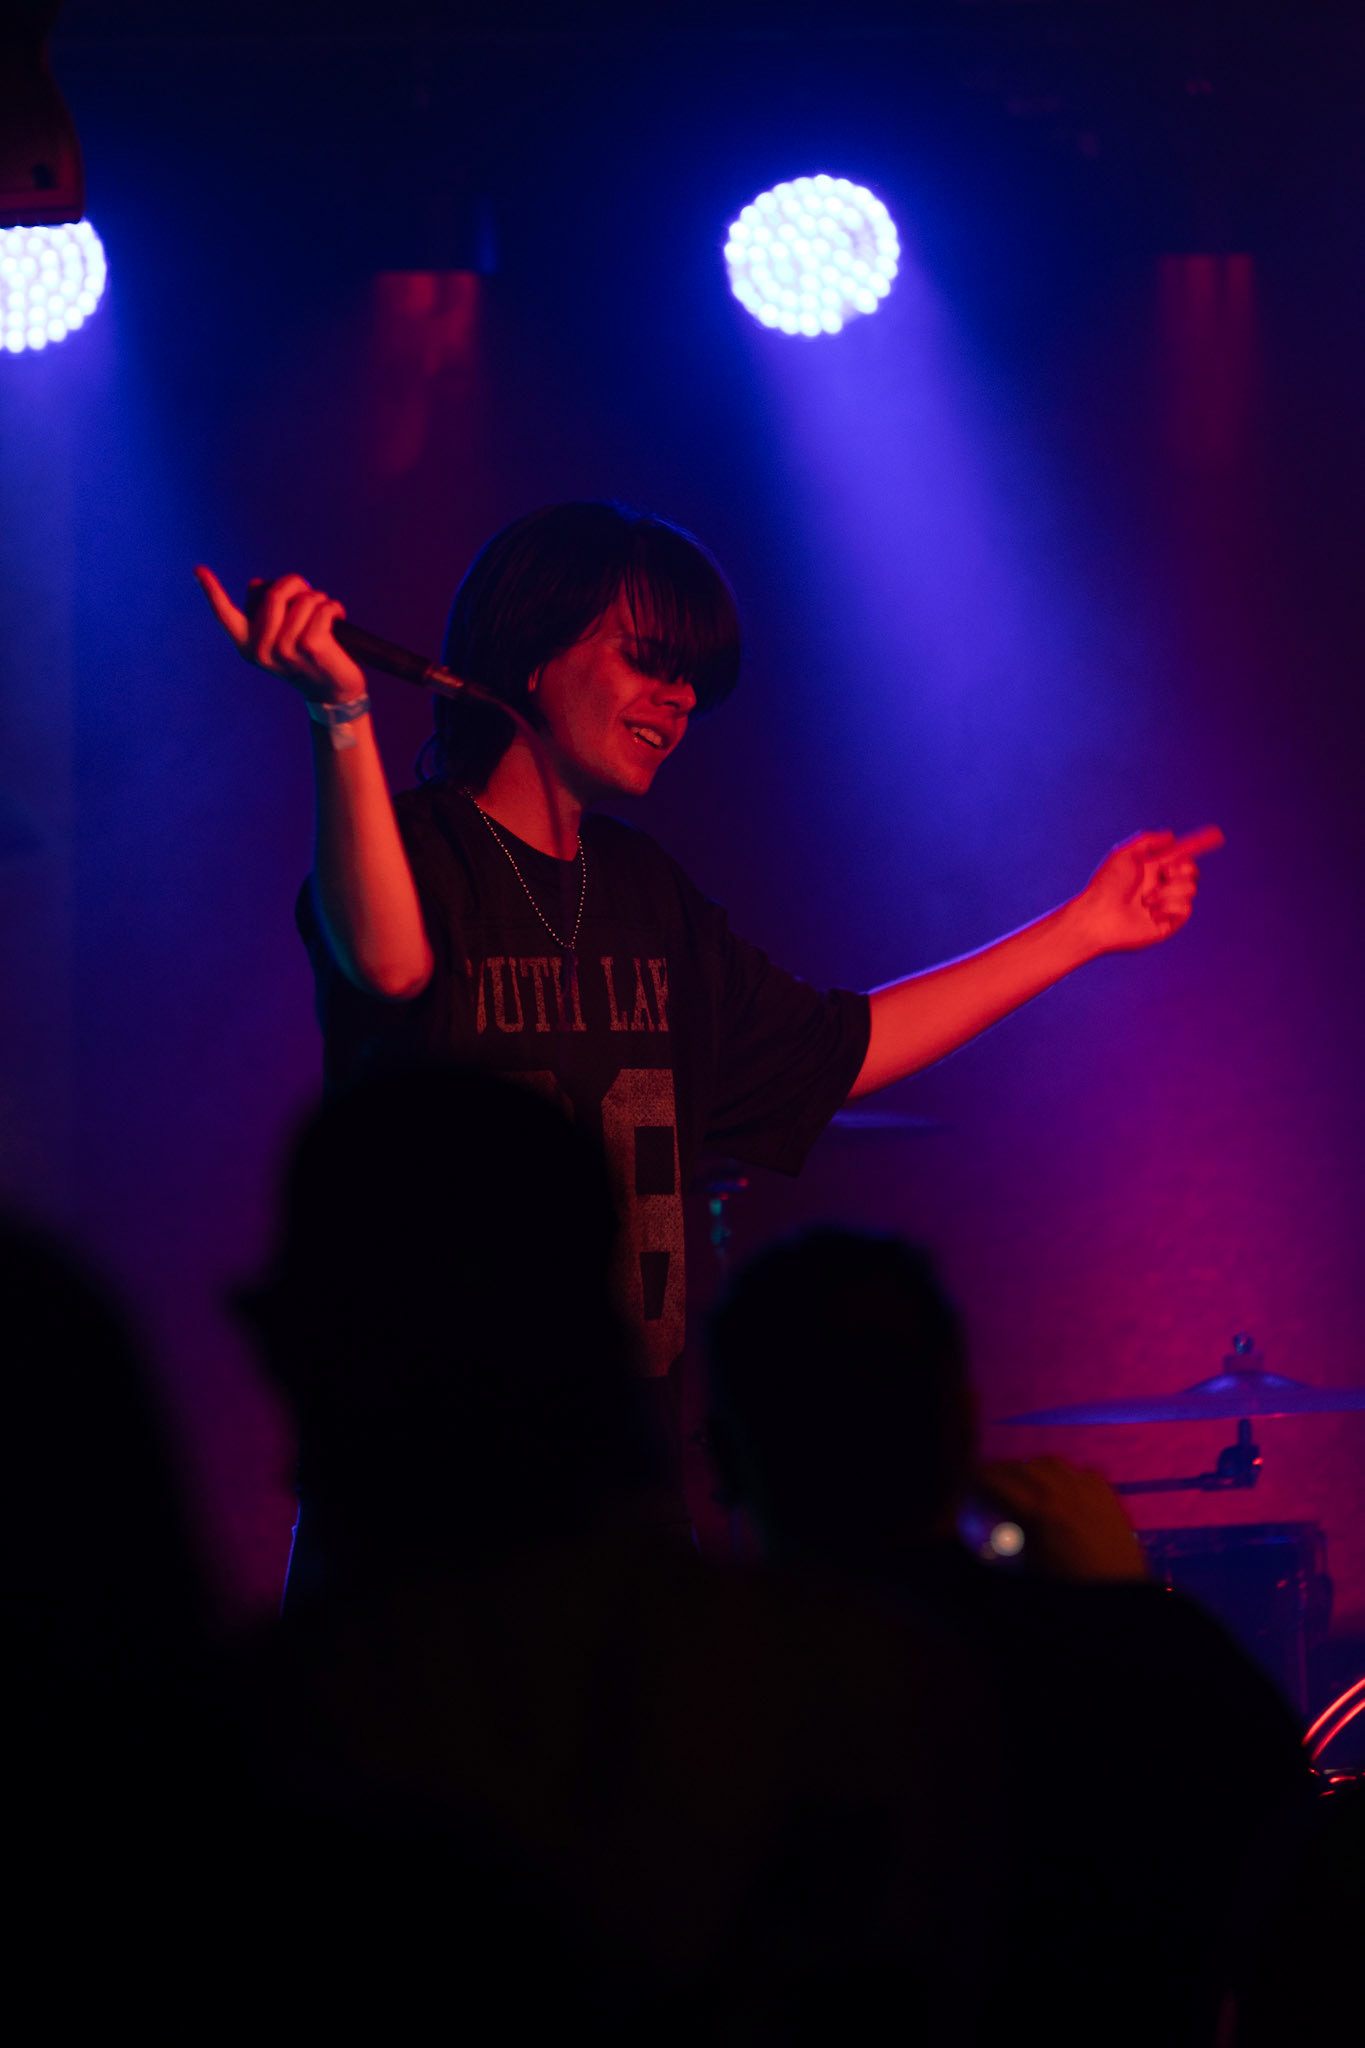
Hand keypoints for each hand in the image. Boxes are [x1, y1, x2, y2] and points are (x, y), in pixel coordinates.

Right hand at [194, 567, 366, 705]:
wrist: (335, 693)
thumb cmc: (309, 657)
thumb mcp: (282, 637)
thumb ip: (268, 612)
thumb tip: (256, 583)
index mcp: (249, 646)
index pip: (225, 616)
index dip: (212, 591)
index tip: (199, 570)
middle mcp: (262, 650)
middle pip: (274, 594)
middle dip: (295, 583)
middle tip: (310, 592)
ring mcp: (285, 650)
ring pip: (302, 600)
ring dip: (319, 599)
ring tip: (325, 614)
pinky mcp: (310, 647)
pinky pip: (321, 608)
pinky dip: (333, 607)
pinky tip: (337, 617)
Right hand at [976, 1456, 1147, 1582]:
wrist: (1119, 1598)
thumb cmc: (1070, 1590)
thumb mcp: (1028, 1569)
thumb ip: (1005, 1545)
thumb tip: (988, 1534)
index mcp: (1038, 1514)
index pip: (995, 1482)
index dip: (975, 1481)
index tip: (967, 1486)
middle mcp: (1062, 1494)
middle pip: (1020, 1467)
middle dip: (998, 1473)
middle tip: (987, 1485)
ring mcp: (1088, 1492)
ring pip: (1050, 1463)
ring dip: (1030, 1469)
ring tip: (1022, 1483)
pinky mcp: (1108, 1497)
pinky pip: (1081, 1473)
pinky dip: (1065, 1476)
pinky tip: (1062, 1490)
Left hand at [1071, 825, 1224, 954]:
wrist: (1099, 917)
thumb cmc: (1106, 885)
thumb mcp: (1125, 854)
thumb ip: (1148, 840)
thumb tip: (1172, 836)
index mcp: (1151, 869)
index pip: (1181, 854)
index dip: (1199, 844)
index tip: (1217, 835)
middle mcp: (1160, 886)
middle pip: (1192, 870)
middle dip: (1183, 867)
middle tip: (1164, 871)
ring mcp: (1166, 905)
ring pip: (1191, 888)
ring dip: (1168, 890)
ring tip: (1145, 900)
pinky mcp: (1169, 924)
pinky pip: (1186, 908)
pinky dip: (1168, 906)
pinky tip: (1150, 912)